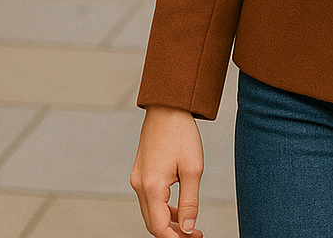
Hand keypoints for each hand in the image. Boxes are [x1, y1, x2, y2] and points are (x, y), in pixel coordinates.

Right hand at [130, 105, 205, 236]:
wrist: (168, 107)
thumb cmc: (181, 133)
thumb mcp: (193, 168)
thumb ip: (190, 201)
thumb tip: (188, 227)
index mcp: (151, 187)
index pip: (159, 227)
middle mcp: (139, 185)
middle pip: (152, 222)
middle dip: (172, 233)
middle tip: (194, 235)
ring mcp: (138, 178)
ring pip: (151, 211)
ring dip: (168, 221)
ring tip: (190, 224)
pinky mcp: (141, 172)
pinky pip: (150, 198)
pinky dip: (164, 207)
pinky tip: (180, 207)